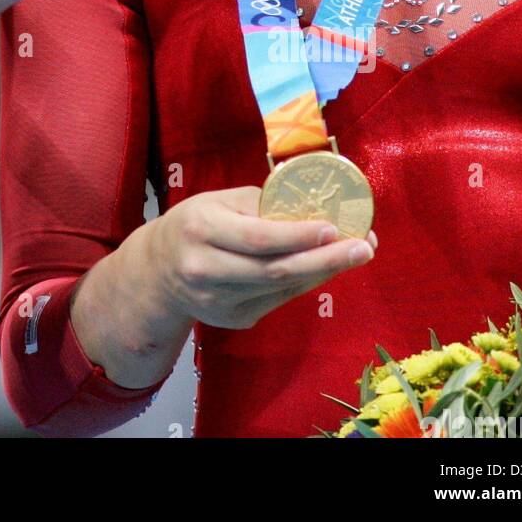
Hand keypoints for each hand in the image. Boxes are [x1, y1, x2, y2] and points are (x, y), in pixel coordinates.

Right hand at [146, 185, 377, 329]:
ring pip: (281, 288)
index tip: (333, 227)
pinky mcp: (233, 319)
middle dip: (325, 259)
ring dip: (323, 271)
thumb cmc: (194, 224)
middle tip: (363, 247)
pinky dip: (305, 283)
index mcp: (200, 230)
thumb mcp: (216, 201)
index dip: (297, 235)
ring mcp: (219, 302)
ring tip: (355, 253)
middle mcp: (206, 270)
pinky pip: (277, 300)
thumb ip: (259, 204)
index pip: (257, 238)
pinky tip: (325, 267)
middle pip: (275, 270)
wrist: (158, 272)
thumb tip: (312, 206)